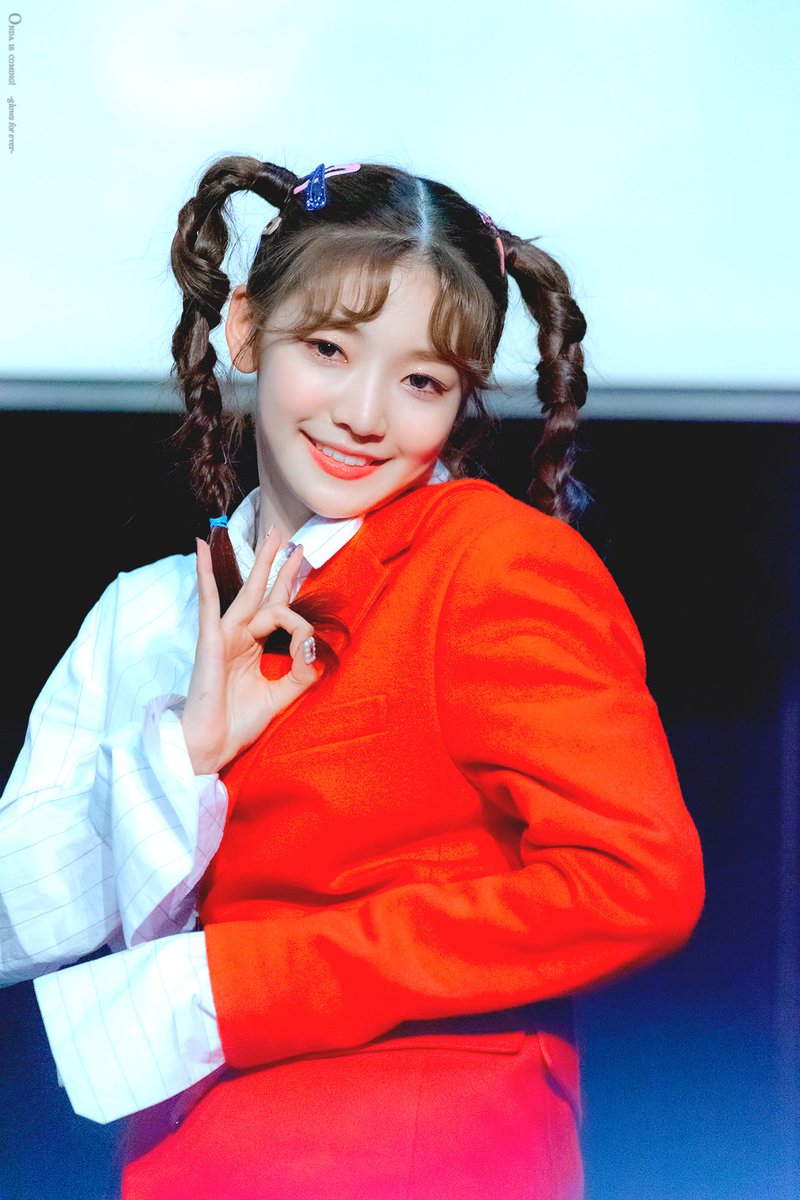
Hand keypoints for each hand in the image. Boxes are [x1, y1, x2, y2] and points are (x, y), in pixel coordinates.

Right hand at [181, 528, 319, 774]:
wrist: (210, 745)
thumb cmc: (238, 723)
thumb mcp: (281, 695)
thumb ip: (301, 673)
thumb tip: (314, 647)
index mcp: (255, 648)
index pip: (282, 618)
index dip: (302, 626)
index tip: (308, 649)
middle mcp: (241, 637)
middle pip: (265, 593)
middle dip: (280, 566)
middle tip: (295, 541)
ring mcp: (224, 635)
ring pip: (247, 592)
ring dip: (261, 562)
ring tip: (274, 535)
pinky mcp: (210, 640)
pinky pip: (208, 602)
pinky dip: (204, 574)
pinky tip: (203, 547)